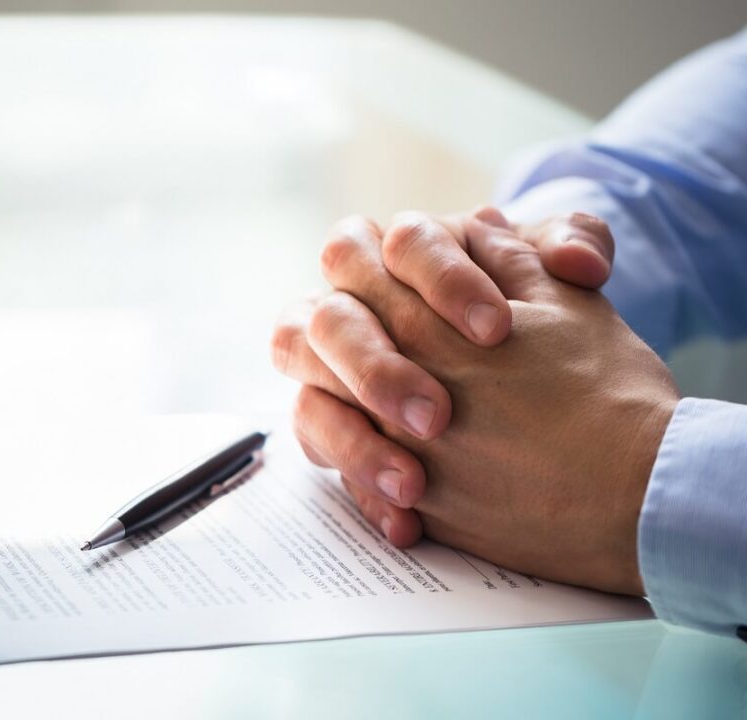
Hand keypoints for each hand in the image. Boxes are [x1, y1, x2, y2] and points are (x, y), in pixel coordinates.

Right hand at [272, 208, 616, 544]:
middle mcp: (354, 303)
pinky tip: (407, 521)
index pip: (398, 243)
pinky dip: (360, 487)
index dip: (439, 281)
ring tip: (412, 483)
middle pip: (328, 316)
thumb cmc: (543, 327)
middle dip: (375, 367)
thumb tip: (578, 264)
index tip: (497, 330)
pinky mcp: (335, 424)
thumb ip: (577, 245)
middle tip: (436, 418)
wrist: (548, 401)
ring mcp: (334, 366)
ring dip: (350, 436)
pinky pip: (320, 450)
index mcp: (404, 251)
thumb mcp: (567, 281)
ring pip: (304, 390)